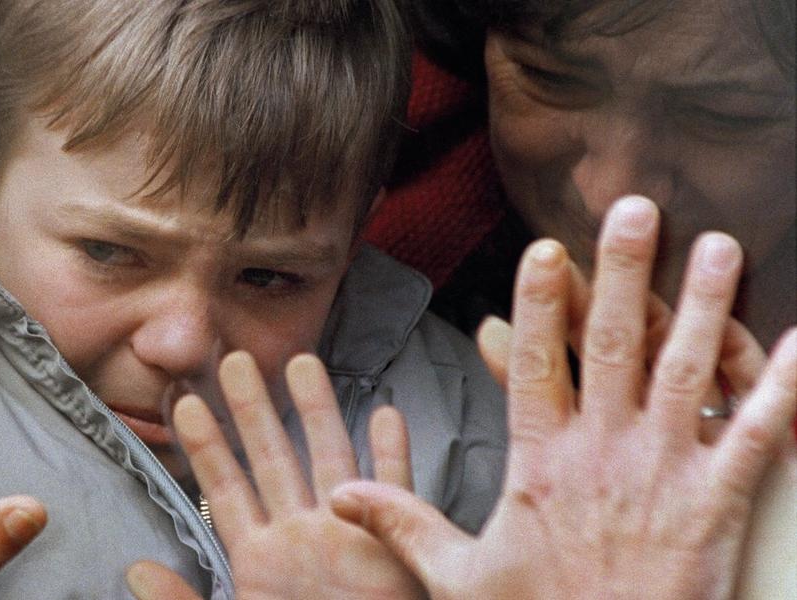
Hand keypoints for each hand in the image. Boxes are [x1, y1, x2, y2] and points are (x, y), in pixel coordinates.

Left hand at [126, 352, 422, 599]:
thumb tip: (134, 571)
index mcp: (259, 558)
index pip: (224, 487)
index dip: (203, 444)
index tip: (181, 402)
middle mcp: (301, 536)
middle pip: (272, 458)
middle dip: (252, 409)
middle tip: (234, 357)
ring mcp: (348, 536)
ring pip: (329, 459)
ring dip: (317, 413)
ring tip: (302, 363)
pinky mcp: (392, 550)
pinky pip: (396, 494)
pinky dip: (393, 456)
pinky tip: (385, 413)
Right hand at [330, 196, 796, 598]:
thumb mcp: (457, 578)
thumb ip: (403, 522)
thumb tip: (341, 494)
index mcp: (541, 465)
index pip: (538, 365)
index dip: (540, 304)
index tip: (546, 250)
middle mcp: (604, 454)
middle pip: (615, 346)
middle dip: (623, 272)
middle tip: (635, 209)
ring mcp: (666, 474)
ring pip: (687, 371)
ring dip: (703, 304)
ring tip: (716, 246)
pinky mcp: (719, 505)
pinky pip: (756, 435)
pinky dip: (781, 386)